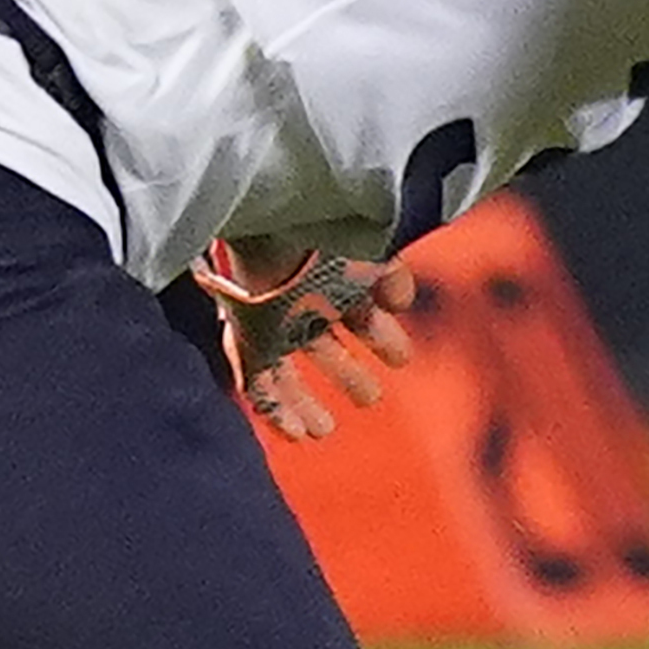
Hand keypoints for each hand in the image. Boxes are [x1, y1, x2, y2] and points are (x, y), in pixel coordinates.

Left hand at [199, 238, 416, 441]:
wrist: (276, 214)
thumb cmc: (324, 225)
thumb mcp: (370, 250)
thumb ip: (389, 276)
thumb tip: (401, 300)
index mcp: (329, 273)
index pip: (354, 311)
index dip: (377, 338)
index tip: (401, 360)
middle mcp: (297, 298)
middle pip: (321, 345)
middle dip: (347, 374)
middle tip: (370, 398)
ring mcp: (268, 319)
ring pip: (286, 371)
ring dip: (306, 402)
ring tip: (325, 430)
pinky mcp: (246, 336)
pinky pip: (257, 383)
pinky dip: (276, 411)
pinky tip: (298, 435)